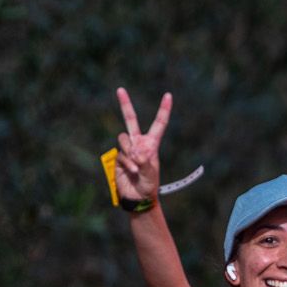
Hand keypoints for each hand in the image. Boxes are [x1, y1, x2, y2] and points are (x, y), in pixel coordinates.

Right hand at [114, 87, 170, 205]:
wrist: (137, 198)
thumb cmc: (149, 185)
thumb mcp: (152, 173)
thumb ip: (146, 162)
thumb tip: (137, 154)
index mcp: (151, 143)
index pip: (159, 123)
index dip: (164, 109)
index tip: (168, 95)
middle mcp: (138, 143)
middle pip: (130, 119)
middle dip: (125, 104)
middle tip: (120, 89)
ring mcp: (127, 149)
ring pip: (123, 139)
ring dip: (130, 151)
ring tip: (136, 166)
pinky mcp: (118, 158)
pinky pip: (120, 154)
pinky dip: (127, 162)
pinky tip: (132, 171)